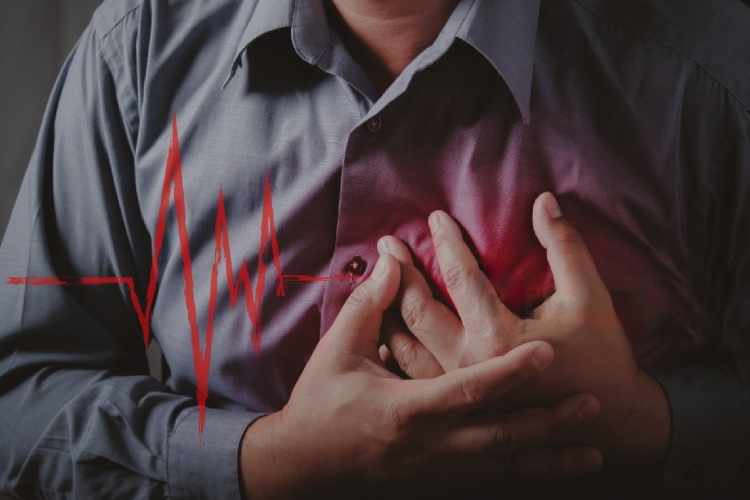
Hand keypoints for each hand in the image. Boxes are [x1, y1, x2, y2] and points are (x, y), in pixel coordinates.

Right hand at [240, 253, 602, 499]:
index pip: (469, 389)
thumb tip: (390, 260)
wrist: (301, 466)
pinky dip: (522, 478)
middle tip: (593, 406)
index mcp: (407, 409)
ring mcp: (435, 471)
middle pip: (502, 438)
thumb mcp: (337, 351)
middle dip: (549, 424)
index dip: (509, 371)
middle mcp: (430, 445)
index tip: (546, 351)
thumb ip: (368, 305)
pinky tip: (549, 472)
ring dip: (548, 458)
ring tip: (592, 452)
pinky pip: (487, 483)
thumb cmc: (319, 404)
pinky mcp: (435, 482)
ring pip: (503, 468)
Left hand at [380, 193, 670, 469]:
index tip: (434, 217)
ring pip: (403, 347)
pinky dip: (392, 348)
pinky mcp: (454, 408)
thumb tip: (544, 201)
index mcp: (499, 338)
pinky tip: (382, 329)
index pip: (461, 277)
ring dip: (386, 309)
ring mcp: (456, 392)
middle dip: (400, 271)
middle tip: (388, 241)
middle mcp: (469, 366)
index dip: (446, 242)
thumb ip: (565, 246)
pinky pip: (410, 375)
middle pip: (417, 311)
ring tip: (378, 278)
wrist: (607, 421)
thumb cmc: (601, 357)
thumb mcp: (590, 297)